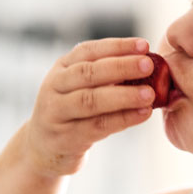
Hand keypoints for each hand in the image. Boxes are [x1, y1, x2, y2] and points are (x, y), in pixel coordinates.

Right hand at [24, 37, 156, 176]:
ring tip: (150, 94)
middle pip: (88, 73)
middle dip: (121, 67)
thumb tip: (148, 66)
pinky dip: (122, 119)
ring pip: (90, 101)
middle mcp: (55, 86)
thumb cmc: (73, 113)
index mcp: (62, 68)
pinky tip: (143, 114)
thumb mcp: (81, 88)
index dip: (117, 46)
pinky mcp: (65, 138)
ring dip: (123, 95)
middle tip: (148, 65)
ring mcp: (56, 113)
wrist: (43, 148)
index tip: (144, 45)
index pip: (88, 51)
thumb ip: (107, 76)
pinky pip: (97, 126)